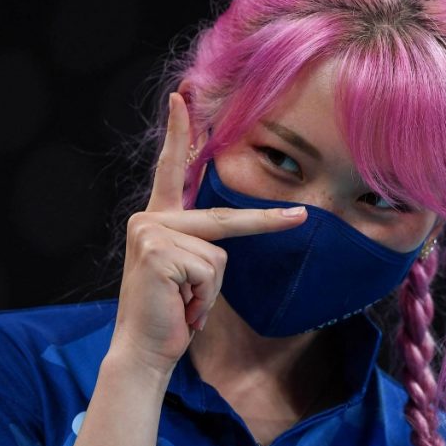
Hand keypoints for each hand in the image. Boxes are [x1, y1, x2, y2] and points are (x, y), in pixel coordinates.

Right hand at [111, 92, 306, 375]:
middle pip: (224, 220)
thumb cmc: (171, 314)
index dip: (179, 131)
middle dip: (268, 224)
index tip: (183, 95)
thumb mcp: (188, 273)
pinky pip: (212, 273)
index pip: (171, 168)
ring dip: (210, 291)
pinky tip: (182, 308)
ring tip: (186, 305)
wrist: (142, 350)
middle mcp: (150, 219)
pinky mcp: (161, 253)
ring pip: (221, 255)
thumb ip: (200, 246)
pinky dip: (204, 299)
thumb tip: (220, 248)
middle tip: (303, 217)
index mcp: (158, 219)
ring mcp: (153, 233)